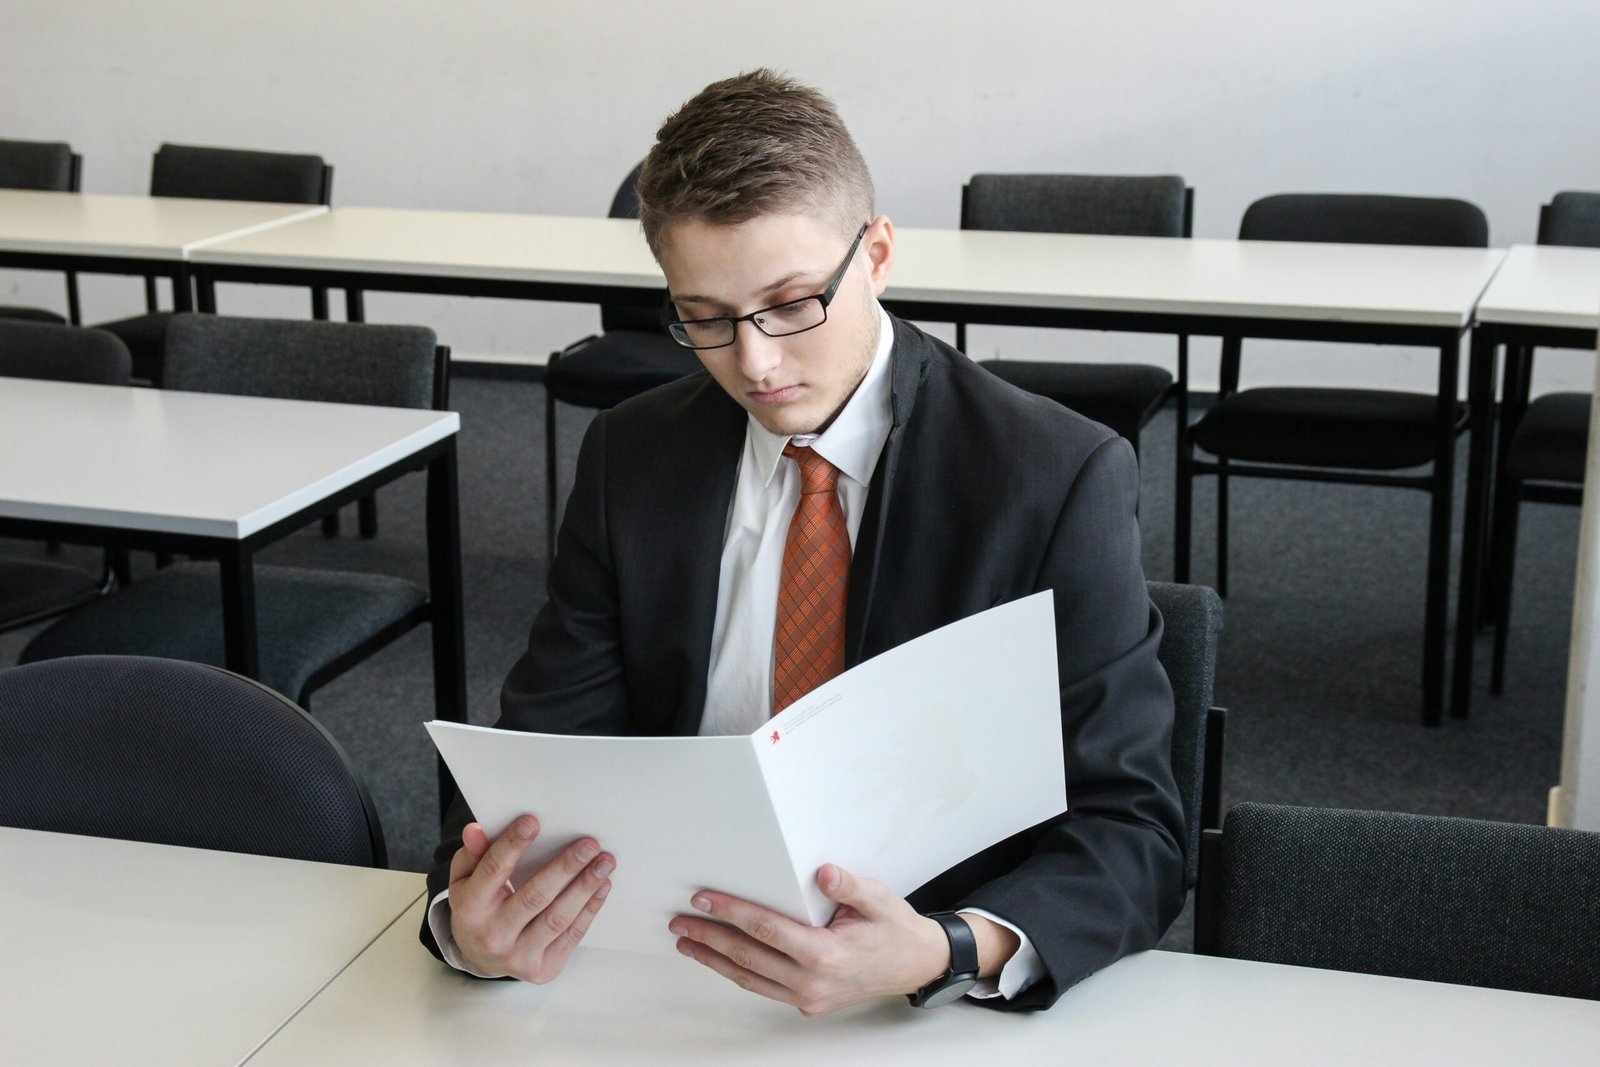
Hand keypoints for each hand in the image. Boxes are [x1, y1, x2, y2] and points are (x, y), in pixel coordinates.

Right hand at [447, 815, 614, 982]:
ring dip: (585, 887)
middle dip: (565, 868)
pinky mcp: (542, 969)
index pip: (493, 871)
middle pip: (534, 897)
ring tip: (604, 862)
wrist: (480, 958)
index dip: (512, 845)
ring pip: (558, 918)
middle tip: (588, 844)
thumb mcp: (465, 879)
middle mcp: (492, 936)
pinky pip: (572, 935)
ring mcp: (518, 956)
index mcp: (469, 909)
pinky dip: (590, 908)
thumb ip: (473, 853)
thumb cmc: (477, 906)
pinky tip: (602, 885)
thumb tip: (476, 829)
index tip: (533, 821)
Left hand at [668, 863, 950, 1016]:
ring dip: (715, 960)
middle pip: (748, 956)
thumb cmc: (894, 929)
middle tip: (680, 922)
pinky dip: (738, 973)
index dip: (731, 912)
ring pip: (750, 978)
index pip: (765, 928)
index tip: (704, 900)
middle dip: (709, 938)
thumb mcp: (878, 898)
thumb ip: (848, 886)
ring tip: (687, 943)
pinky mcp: (808, 1003)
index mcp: (826, 954)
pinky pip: (764, 987)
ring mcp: (809, 997)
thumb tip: (824, 873)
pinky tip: (722, 960)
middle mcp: (812, 982)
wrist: (915, 964)